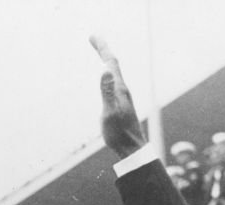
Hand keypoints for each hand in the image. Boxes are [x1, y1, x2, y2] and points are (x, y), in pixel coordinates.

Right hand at [89, 35, 146, 158]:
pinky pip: (113, 82)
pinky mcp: (121, 104)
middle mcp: (122, 89)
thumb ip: (106, 92)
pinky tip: (107, 78)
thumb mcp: (109, 113)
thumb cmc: (119, 134)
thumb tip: (105, 70)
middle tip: (93, 38)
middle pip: (113, 64)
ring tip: (100, 52)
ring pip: (114, 73)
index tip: (92, 36)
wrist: (131, 148)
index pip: (111, 63)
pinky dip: (108, 73)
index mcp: (119, 89)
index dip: (102, 48)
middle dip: (103, 49)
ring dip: (106, 60)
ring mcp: (122, 97)